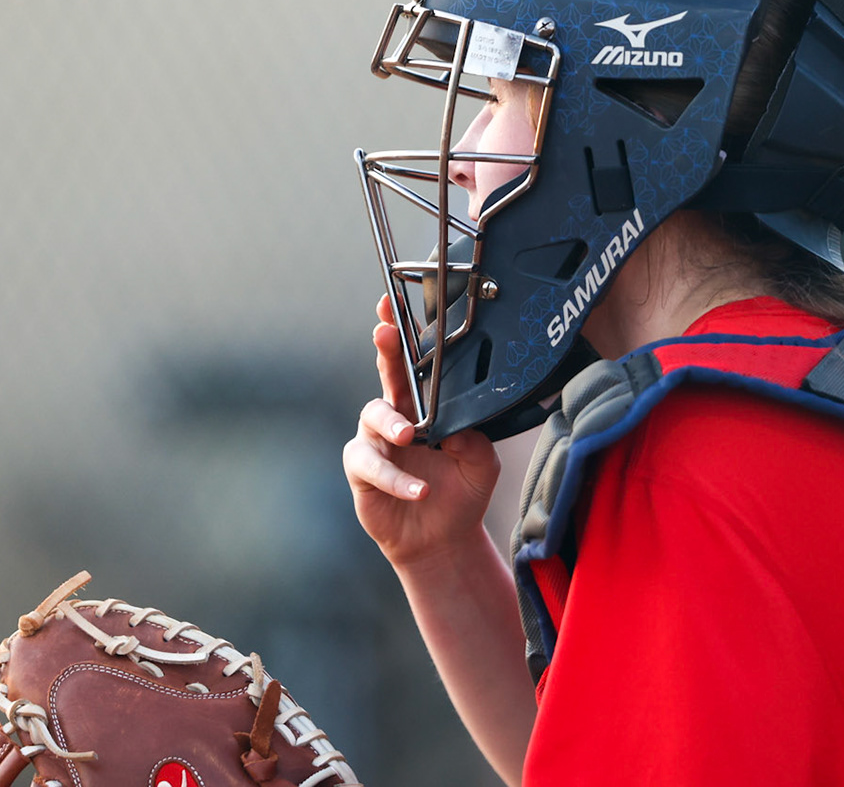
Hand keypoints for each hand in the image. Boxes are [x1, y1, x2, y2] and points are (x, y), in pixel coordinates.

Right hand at [342, 295, 500, 568]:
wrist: (443, 540)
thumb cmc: (459, 491)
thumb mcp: (481, 463)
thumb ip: (475, 439)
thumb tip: (458, 427)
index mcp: (422, 405)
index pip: (412, 363)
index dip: (401, 332)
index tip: (390, 303)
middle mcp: (394, 415)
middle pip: (385, 374)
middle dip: (384, 350)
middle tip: (384, 334)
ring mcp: (375, 442)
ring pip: (372, 417)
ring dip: (391, 423)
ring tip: (410, 436)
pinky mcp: (362, 473)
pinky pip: (371, 466)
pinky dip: (397, 478)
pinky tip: (420, 490)